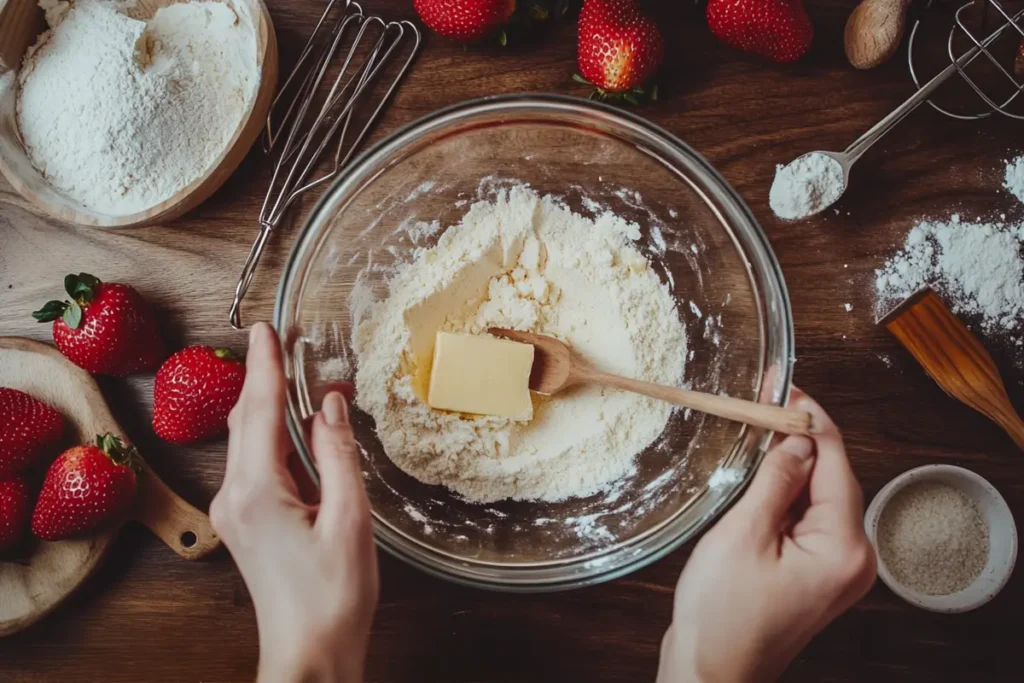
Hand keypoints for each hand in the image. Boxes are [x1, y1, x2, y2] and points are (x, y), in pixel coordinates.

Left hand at [210, 322, 377, 682]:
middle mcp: (234, 497)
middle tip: (280, 340)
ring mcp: (234, 511)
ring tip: (294, 376)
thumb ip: (339, 455)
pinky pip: (254, 463)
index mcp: (257, 491)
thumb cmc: (333, 597)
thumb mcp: (349, 519)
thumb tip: (330, 406)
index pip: (260, 411)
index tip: (265, 329)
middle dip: (263, 376)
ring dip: (270, 406)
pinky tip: (295, 429)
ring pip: (248, 440)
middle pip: (246, 420)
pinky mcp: (244, 522)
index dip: (265, 365)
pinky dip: (273, 436)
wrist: (309, 652)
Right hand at [658, 389, 875, 682]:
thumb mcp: (743, 534)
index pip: (835, 462)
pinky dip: (786, 496)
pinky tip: (761, 477)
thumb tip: (797, 437)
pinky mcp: (816, 574)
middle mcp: (853, 558)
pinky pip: (807, 521)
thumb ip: (775, 480)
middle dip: (799, 437)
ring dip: (789, 466)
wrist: (711, 671)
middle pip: (831, 477)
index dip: (810, 417)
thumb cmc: (722, 614)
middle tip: (764, 400)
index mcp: (843, 547)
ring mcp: (837, 569)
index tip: (786, 385)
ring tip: (757, 430)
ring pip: (818, 497)